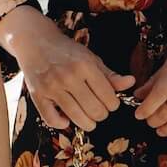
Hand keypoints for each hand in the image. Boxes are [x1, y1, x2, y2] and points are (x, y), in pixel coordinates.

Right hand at [14, 18, 134, 131]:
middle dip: (102, 114)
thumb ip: (110, 74)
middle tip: (99, 110)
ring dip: (87, 123)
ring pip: (77, 117)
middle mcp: (69, 76)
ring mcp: (52, 87)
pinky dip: (62, 124)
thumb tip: (130, 83)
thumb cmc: (66, 51)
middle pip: (95, 110)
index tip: (110, 103)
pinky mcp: (37, 95)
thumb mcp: (91, 58)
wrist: (36, 42)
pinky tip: (67, 118)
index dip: (113, 105)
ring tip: (89, 119)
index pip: (109, 97)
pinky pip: (52, 120)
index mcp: (85, 66)